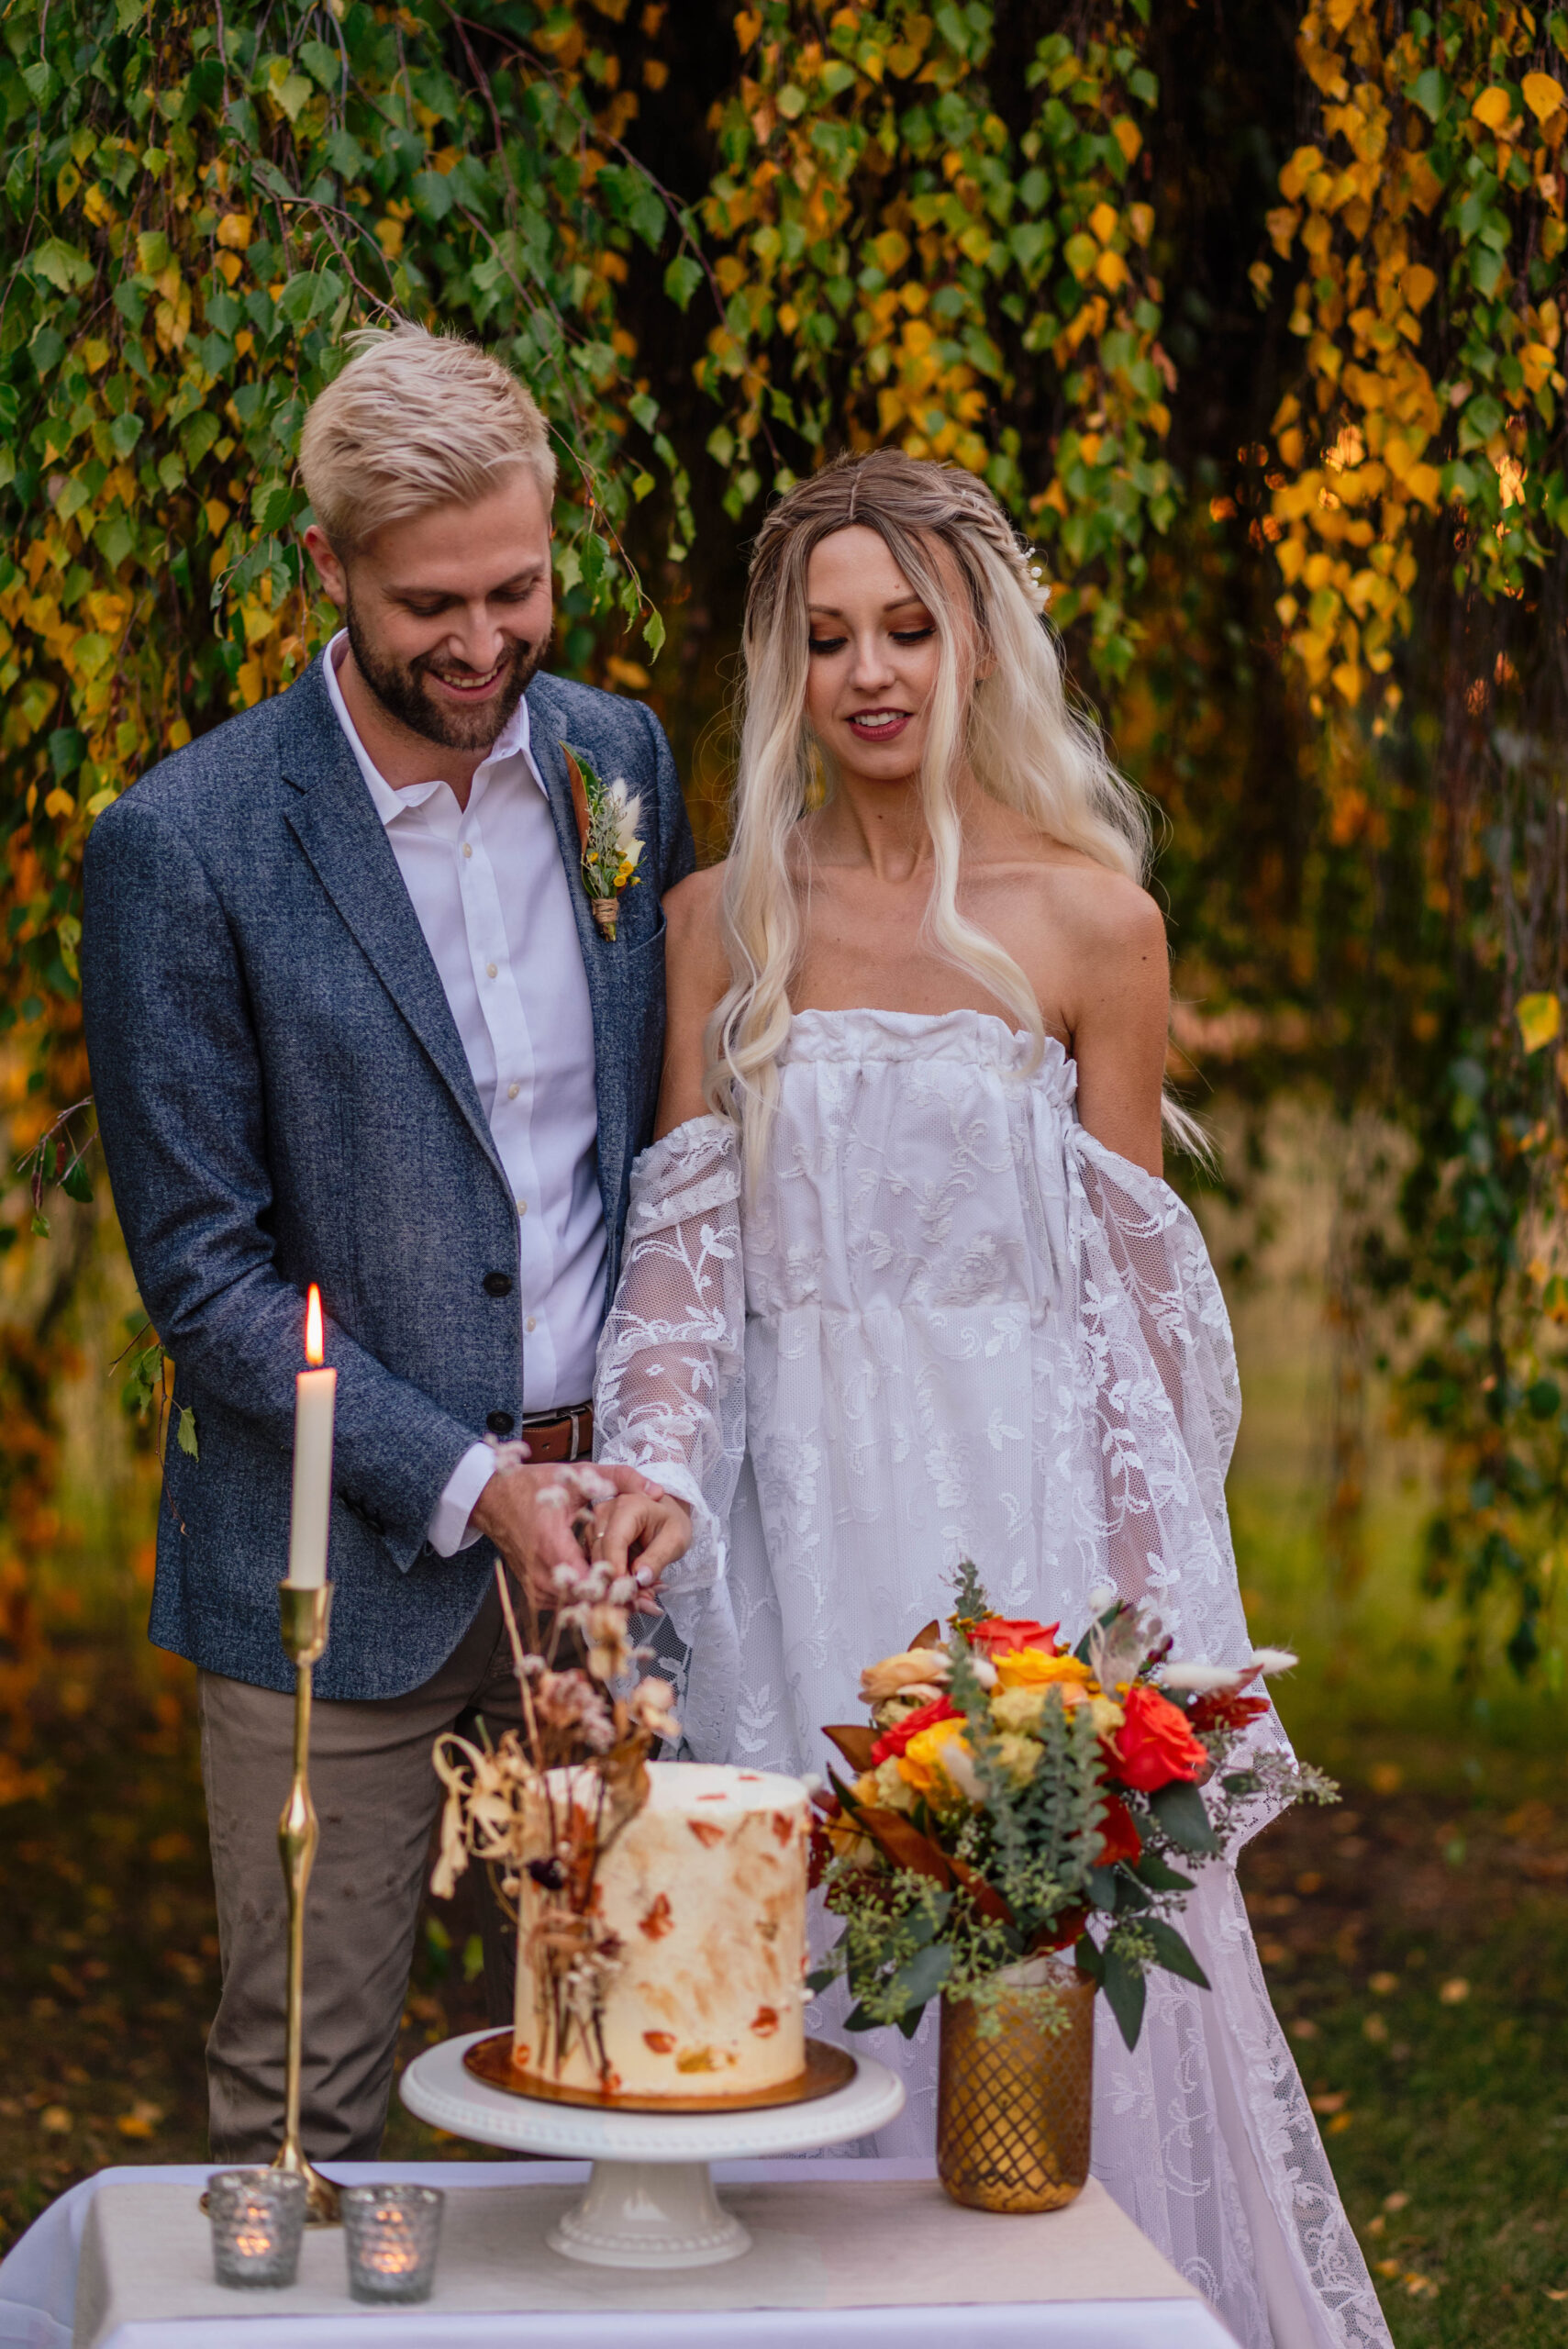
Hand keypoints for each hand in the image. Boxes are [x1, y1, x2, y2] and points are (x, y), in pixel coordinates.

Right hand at [468, 1461, 660, 1609]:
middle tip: (651, 1598)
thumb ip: (621, 1478)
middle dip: (621, 1599)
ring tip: (637, 1596)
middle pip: (590, 1601)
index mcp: (552, 1546)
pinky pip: (568, 1604)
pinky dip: (590, 1601)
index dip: (622, 1587)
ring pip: (580, 1607)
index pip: (593, 1584)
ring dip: (607, 1603)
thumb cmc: (533, 1487)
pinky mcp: (535, 1592)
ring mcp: (536, 1587)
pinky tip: (611, 1591)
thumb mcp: (578, 1475)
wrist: (493, 1499)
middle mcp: (542, 1575)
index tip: (647, 1586)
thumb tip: (657, 1490)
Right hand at [587, 1488, 692, 1601]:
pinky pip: (597, 1567)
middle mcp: (604, 1514)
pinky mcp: (590, 1541)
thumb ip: (658, 1558)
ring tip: (646, 1598)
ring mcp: (593, 1527)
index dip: (617, 1571)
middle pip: (602, 1556)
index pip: (613, 1542)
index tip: (626, 1595)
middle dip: (619, 1584)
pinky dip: (615, 1583)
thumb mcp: (675, 1540)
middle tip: (644, 1603)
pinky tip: (635, 1592)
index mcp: (627, 1507)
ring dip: (619, 1586)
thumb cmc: (671, 1523)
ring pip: (597, 1565)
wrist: (665, 1515)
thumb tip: (640, 1579)